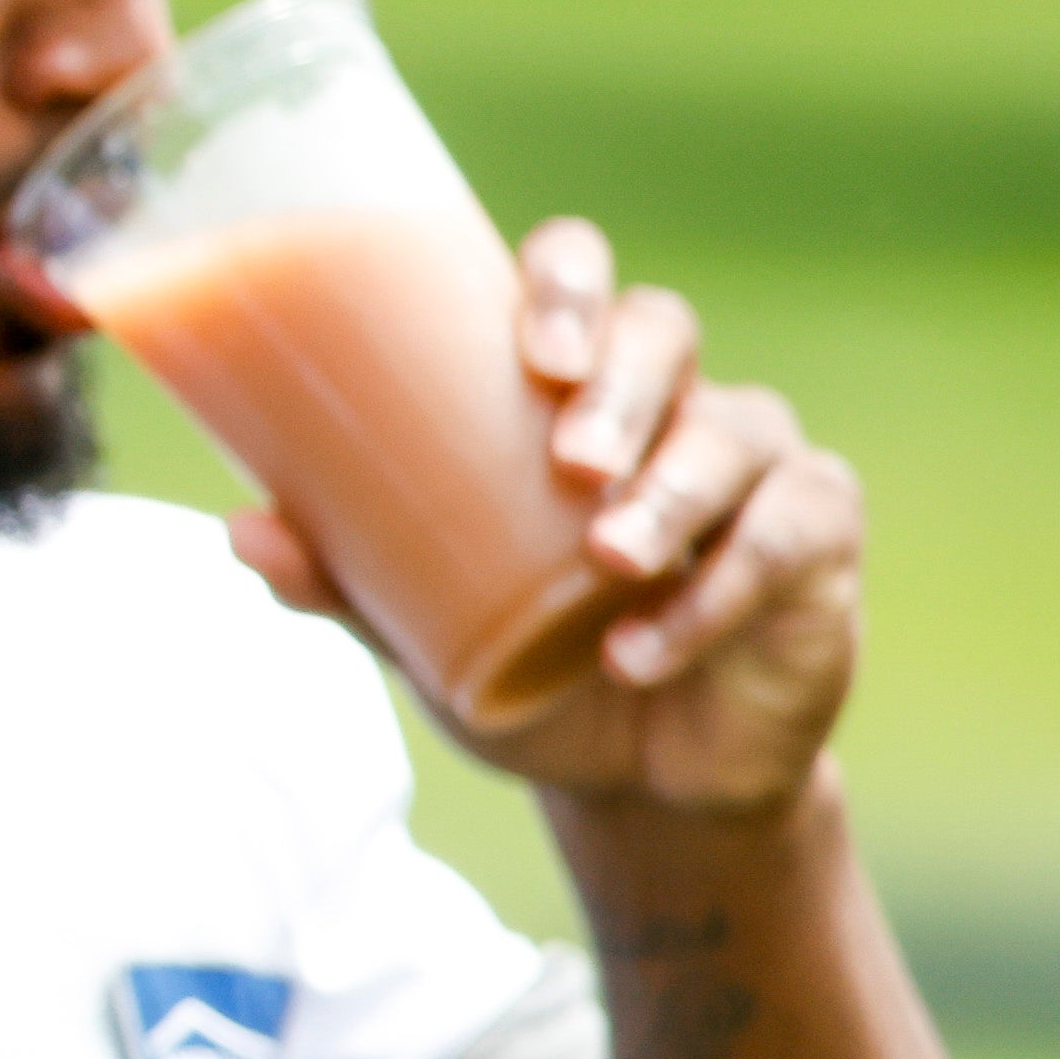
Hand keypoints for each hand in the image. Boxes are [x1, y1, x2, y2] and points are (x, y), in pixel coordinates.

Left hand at [224, 217, 861, 813]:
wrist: (634, 779)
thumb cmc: (525, 661)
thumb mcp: (422, 625)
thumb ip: (342, 578)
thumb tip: (240, 530)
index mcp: (571, 387)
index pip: (579, 279)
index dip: (564, 283)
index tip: (533, 350)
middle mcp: (670, 400)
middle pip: (663, 331)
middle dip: (620, 384)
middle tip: (573, 459)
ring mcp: (756, 461)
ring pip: (730, 434)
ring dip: (669, 497)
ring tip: (609, 558)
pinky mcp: (819, 536)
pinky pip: (782, 540)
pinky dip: (711, 595)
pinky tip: (642, 646)